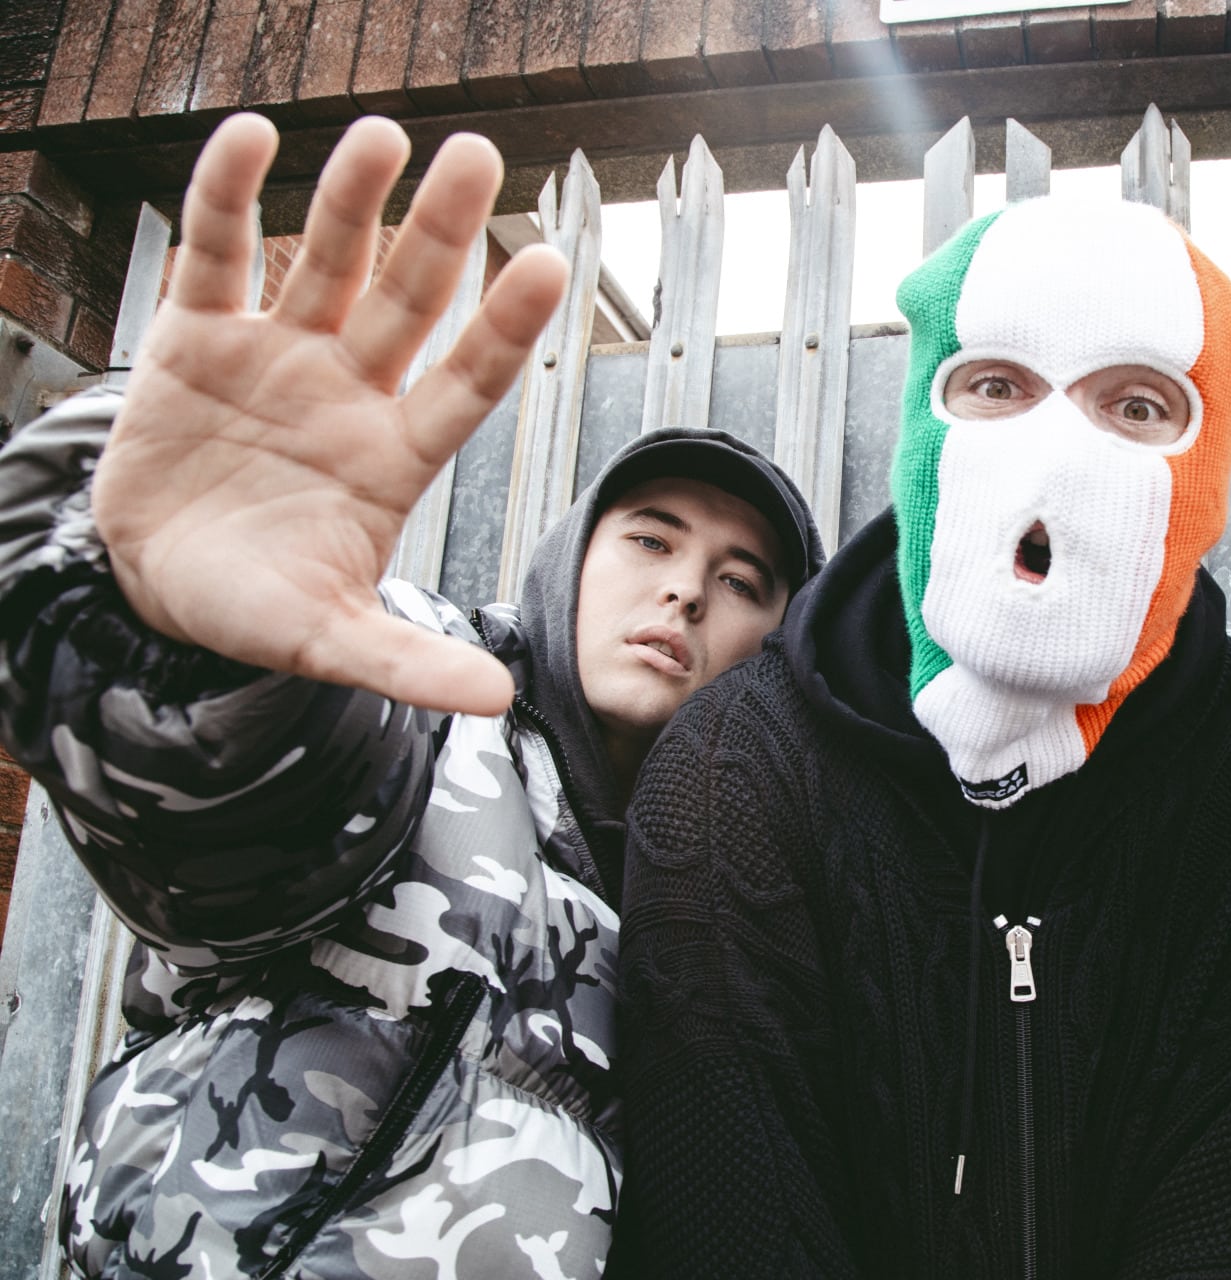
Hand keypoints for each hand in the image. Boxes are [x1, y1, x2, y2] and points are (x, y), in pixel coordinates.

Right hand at [92, 114, 565, 715]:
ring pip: (327, 262)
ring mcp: (277, 356)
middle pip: (407, 299)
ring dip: (352, 200)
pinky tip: (250, 136)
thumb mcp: (327, 640)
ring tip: (384, 134)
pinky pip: (218, 254)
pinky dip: (229, 197)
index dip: (504, 328)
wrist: (154, 585)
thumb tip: (500, 703)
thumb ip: (406, 664)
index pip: (466, 382)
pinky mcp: (198, 338)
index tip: (552, 264)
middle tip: (475, 157)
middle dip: (438, 232)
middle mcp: (348, 391)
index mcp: (393, 456)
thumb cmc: (254, 607)